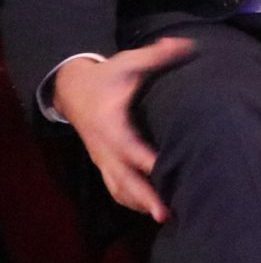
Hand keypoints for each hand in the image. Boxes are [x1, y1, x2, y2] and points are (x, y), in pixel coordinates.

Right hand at [50, 38, 194, 222]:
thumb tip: (187, 45)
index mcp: (109, 124)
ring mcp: (102, 158)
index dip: (145, 160)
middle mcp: (104, 146)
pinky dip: (132, 201)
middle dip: (144, 196)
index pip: (128, 147)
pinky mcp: (104, 164)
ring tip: (166, 217)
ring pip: (118, 188)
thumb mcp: (129, 63)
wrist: (72, 89)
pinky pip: (115, 188)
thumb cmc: (107, 76)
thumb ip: (158, 56)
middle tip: (167, 213)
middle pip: (123, 177)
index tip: (164, 171)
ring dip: (140, 203)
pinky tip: (152, 211)